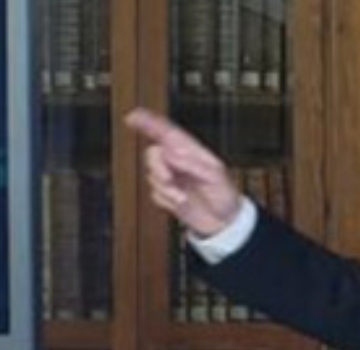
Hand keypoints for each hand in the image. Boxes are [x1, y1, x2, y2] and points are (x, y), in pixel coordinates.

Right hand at [124, 107, 241, 237]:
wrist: (223, 222)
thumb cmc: (225, 195)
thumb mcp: (215, 175)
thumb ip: (191, 163)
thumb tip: (171, 153)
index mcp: (191, 151)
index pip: (167, 131)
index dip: (149, 122)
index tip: (134, 117)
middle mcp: (179, 162)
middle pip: (153, 154)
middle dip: (157, 167)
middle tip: (168, 178)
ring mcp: (172, 179)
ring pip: (152, 176)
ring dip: (165, 188)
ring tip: (182, 196)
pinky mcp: (167, 195)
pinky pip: (155, 194)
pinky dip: (166, 200)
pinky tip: (180, 202)